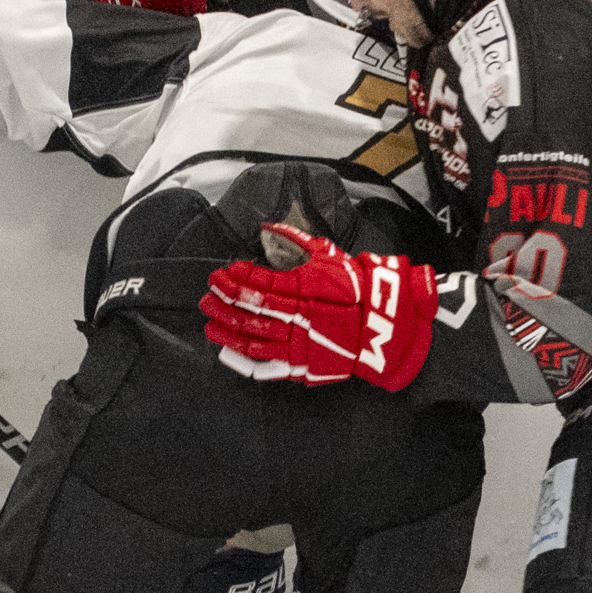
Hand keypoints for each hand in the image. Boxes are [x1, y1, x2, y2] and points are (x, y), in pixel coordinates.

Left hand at [201, 223, 437, 390]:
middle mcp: (299, 317)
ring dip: (228, 330)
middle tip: (207, 295)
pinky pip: (266, 364)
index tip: (222, 273)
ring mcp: (300, 344)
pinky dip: (245, 360)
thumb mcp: (329, 256)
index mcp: (306, 289)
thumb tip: (267, 228)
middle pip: (252, 311)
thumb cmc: (357, 287)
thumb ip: (296, 241)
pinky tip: (227, 352)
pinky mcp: (302, 364)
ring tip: (210, 323)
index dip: (239, 279)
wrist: (384, 327)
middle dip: (225, 303)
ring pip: (254, 338)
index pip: (262, 284)